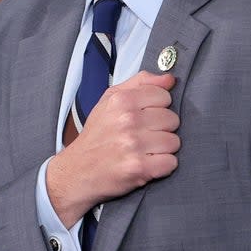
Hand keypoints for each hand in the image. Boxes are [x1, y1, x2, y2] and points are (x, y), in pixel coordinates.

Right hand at [47, 71, 179, 225]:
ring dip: (162, 149)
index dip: (157, 107)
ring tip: (143, 150)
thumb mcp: (109, 101)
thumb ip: (140, 83)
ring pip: (174, 141)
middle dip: (160, 129)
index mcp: (121, 100)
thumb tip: (169, 79)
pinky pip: (171, 162)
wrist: (76, 171)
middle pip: (172, 119)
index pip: (164, 96)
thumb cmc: (96, 136)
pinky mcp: (139, 168)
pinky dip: (161, 166)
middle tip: (141, 136)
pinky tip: (146, 164)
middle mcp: (128, 120)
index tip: (143, 117)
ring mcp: (134, 144)